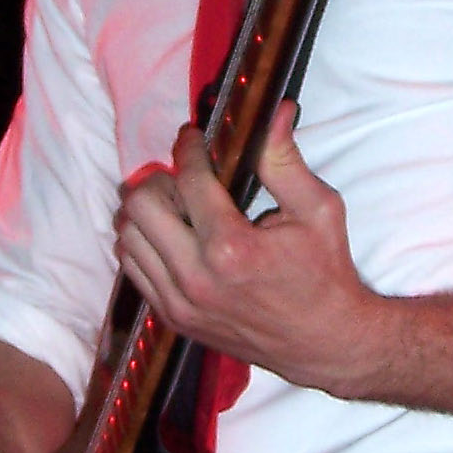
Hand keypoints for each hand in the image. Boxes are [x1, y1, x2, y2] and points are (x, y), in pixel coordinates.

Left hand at [115, 101, 381, 395]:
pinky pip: (133, 269)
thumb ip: (285, 160)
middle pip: (140, 205)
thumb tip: (275, 110)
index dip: (189, 148)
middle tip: (187, 179)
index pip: (188, 180)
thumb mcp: (319, 210)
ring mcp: (179, 302)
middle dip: (161, 180)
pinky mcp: (173, 319)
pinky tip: (175, 237)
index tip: (194, 137)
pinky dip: (145, 244)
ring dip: (148, 213)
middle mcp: (196, 277)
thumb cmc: (326, 273)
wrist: (325, 342)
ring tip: (180, 208)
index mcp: (232, 248)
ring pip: (127, 237)